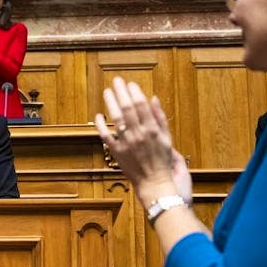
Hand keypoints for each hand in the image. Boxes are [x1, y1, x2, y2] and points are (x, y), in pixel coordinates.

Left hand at [94, 77, 186, 206]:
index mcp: (152, 130)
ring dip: (111, 103)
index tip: (130, 84)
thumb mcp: (167, 139)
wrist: (155, 184)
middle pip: (128, 108)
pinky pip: (106, 136)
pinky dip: (101, 125)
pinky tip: (99, 115)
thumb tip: (153, 98)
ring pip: (117, 119)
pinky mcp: (117, 153)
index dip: (134, 93)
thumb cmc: (163, 162)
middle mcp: (139, 135)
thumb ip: (160, 118)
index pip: (142, 106)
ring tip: (108, 92)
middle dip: (121, 92)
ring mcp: (127, 144)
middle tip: (116, 81)